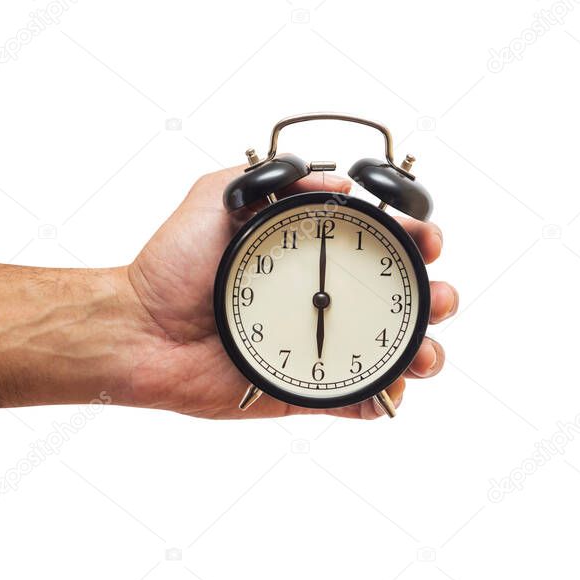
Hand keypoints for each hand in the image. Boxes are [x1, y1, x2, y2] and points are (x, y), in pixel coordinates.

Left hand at [123, 166, 457, 418]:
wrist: (140, 330)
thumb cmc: (171, 265)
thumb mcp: (215, 198)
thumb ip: (271, 178)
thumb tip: (338, 180)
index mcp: (309, 254)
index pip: (378, 244)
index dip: (413, 238)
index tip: (425, 236)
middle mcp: (321, 299)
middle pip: (398, 299)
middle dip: (434, 297)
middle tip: (439, 297)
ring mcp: (316, 346)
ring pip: (389, 351)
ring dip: (423, 351)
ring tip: (425, 352)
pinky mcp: (303, 391)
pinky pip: (356, 401)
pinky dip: (385, 400)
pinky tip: (392, 391)